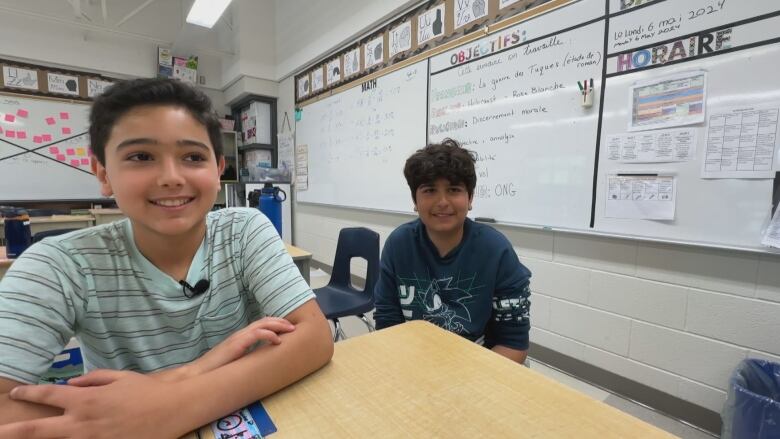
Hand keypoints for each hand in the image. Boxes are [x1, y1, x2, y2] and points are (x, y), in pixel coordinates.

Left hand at [0, 370, 183, 438]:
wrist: (174, 409)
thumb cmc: (146, 390)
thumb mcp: (118, 377)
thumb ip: (91, 379)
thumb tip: (70, 384)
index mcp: (85, 399)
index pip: (47, 395)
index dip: (29, 393)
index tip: (17, 392)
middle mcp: (82, 422)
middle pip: (36, 430)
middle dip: (11, 432)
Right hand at [189, 316, 295, 375]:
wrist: (200, 373)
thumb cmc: (218, 369)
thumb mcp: (237, 360)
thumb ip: (248, 355)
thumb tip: (262, 359)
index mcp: (241, 337)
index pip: (261, 324)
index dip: (275, 323)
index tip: (287, 327)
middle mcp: (240, 334)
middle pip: (264, 321)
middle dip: (280, 321)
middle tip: (293, 326)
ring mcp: (238, 338)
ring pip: (262, 324)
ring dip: (278, 325)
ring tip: (290, 330)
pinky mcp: (236, 344)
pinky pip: (256, 334)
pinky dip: (269, 335)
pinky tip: (278, 339)